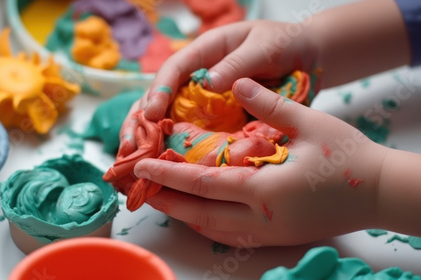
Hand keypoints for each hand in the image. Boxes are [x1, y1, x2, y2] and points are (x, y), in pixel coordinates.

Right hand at [118, 20, 318, 156]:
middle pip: (159, 96)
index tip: (153, 115)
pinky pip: (190, 133)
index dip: (159, 91)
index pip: (174, 70)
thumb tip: (210, 83)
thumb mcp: (265, 47)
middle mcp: (197, 76)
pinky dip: (172, 149)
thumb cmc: (285, 44)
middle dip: (140, 122)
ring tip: (134, 163)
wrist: (307, 56)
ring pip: (167, 117)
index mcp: (205, 52)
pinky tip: (161, 168)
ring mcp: (203, 98)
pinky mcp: (214, 118)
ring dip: (148, 139)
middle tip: (129, 148)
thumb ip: (239, 63)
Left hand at [133, 78, 386, 246]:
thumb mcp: (311, 123)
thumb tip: (237, 83)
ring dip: (185, 216)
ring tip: (163, 201)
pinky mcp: (279, 237)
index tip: (144, 166)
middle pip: (201, 214)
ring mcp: (271, 233)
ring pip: (214, 230)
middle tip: (141, 190)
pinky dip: (209, 225)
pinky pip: (233, 237)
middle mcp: (263, 218)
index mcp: (267, 190)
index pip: (204, 183)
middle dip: (168, 202)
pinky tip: (199, 215)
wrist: (381, 193)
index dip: (169, 174)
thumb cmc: (349, 156)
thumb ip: (269, 105)